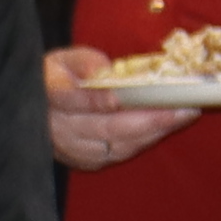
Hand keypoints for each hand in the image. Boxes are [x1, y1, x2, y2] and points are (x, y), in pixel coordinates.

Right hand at [45, 46, 191, 170]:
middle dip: (148, 118)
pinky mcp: (85, 161)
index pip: (71, 99)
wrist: (37, 108)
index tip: (121, 98)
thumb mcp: (63, 59)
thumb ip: (84, 61)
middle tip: (182, 108)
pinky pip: (118, 154)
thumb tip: (104, 69)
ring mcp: (72, 149)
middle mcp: (59, 128)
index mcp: (48, 95)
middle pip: (106, 127)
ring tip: (183, 116)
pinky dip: (144, 141)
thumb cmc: (58, 77)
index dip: (97, 100)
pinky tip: (166, 128)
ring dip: (153, 132)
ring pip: (116, 145)